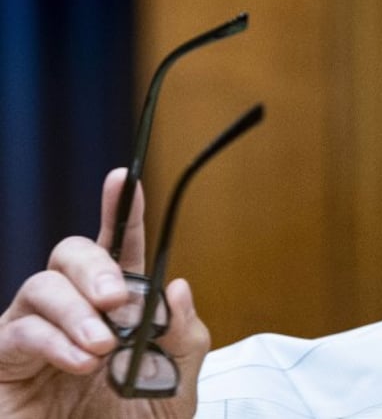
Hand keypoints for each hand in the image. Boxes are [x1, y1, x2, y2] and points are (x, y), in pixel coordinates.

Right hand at [0, 169, 209, 417]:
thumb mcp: (175, 383)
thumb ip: (184, 336)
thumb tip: (178, 286)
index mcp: (118, 308)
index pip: (119, 248)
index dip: (121, 211)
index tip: (124, 180)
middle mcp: (74, 311)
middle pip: (71, 253)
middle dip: (96, 266)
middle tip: (117, 298)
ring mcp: (36, 333)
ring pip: (41, 286)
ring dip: (76, 311)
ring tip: (102, 345)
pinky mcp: (6, 362)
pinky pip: (20, 332)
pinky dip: (53, 341)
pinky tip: (80, 359)